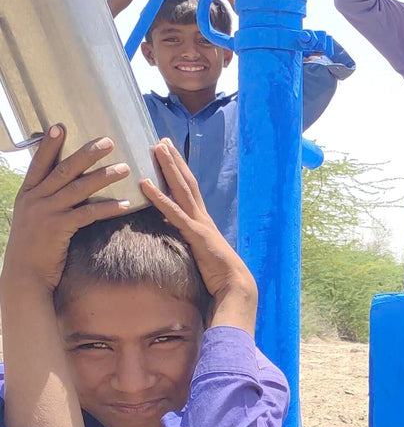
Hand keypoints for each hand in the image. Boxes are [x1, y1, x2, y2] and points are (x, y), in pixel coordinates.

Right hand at [1, 126, 130, 292]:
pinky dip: (109, 208)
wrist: (25, 276)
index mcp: (27, 193)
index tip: (60, 125)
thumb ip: (45, 201)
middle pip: (65, 170)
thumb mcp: (33, 219)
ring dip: (104, 177)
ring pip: (79, 188)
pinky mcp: (59, 229)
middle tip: (109, 141)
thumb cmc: (34, 248)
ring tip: (125, 168)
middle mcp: (35, 199)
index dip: (50, 144)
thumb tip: (63, 188)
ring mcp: (46, 212)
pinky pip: (88, 214)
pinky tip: (126, 204)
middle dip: (87, 154)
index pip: (39, 162)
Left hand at [141, 140, 257, 332]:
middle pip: (186, 182)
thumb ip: (189, 243)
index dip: (178, 171)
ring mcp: (200, 223)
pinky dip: (159, 197)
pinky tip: (144, 184)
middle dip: (174, 160)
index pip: (189, 190)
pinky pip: (174, 212)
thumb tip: (174, 239)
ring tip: (156, 148)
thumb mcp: (200, 255)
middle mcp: (202, 217)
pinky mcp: (196, 234)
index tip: (169, 154)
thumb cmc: (219, 276)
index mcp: (203, 221)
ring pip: (182, 189)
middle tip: (161, 140)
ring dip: (168, 168)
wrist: (235, 286)